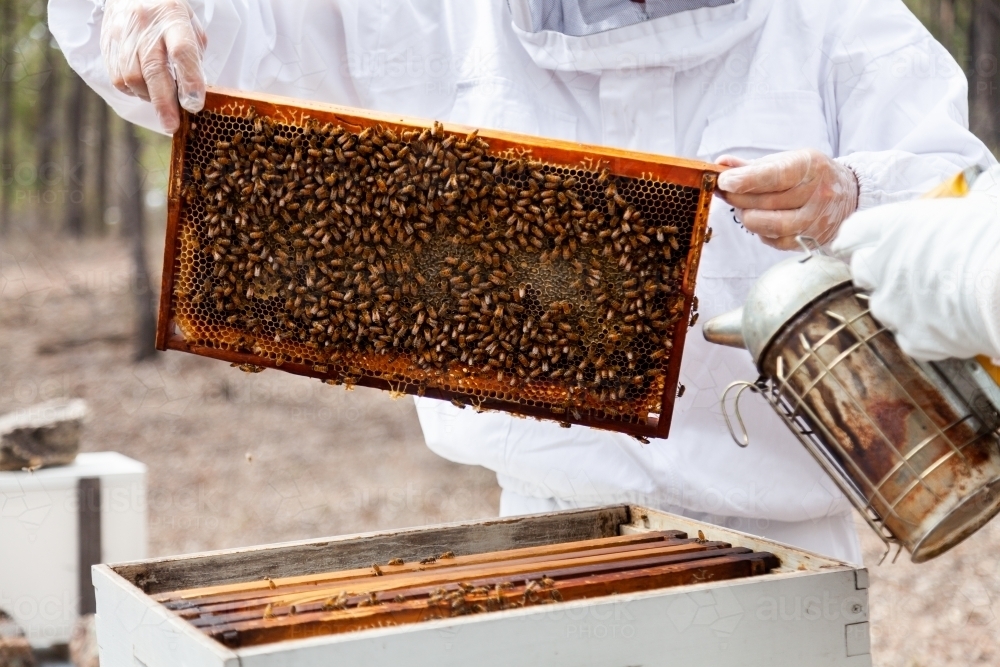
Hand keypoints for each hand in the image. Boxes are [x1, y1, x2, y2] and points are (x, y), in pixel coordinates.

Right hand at [101, 0, 206, 132]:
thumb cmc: (167, 14)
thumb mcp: (190, 25)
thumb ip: (194, 56)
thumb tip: (194, 93)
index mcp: (172, 18)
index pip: (182, 51)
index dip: (189, 80)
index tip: (194, 105)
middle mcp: (145, 26)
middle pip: (154, 70)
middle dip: (164, 103)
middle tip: (172, 125)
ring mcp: (123, 36)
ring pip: (132, 78)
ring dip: (149, 97)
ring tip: (161, 100)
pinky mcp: (108, 45)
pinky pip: (119, 80)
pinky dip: (134, 91)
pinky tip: (144, 88)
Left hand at [716, 149, 858, 250]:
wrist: (849, 195)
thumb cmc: (810, 176)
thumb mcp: (788, 161)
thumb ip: (753, 165)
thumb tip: (722, 163)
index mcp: (811, 167)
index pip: (775, 176)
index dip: (746, 180)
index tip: (724, 180)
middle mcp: (817, 194)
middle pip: (766, 202)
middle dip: (737, 197)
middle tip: (725, 191)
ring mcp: (815, 220)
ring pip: (769, 225)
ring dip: (747, 216)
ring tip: (743, 206)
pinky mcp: (811, 240)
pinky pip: (774, 240)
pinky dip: (760, 230)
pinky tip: (761, 219)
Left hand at [831, 195, 999, 360]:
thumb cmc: (996, 239)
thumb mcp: (977, 207)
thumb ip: (957, 206)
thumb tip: (981, 189)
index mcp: (894, 226)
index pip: (854, 231)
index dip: (855, 238)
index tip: (853, 243)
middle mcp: (882, 266)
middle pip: (862, 269)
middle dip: (878, 271)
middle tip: (907, 270)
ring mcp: (893, 305)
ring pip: (883, 305)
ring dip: (901, 302)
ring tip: (936, 297)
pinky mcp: (911, 337)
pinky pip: (908, 335)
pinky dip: (923, 331)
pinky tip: (947, 322)